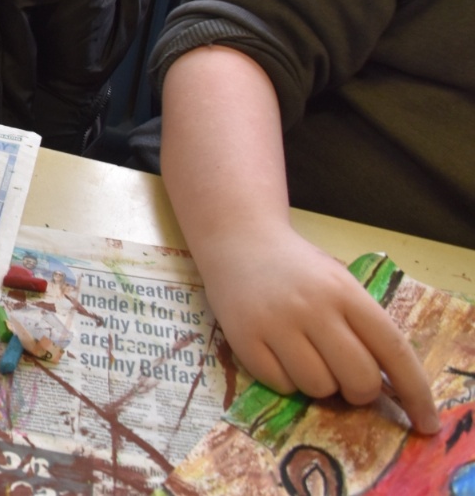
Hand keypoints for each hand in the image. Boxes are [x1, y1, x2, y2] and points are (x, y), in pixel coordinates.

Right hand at [193, 224, 438, 434]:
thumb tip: (388, 386)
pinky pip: (281, 385)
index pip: (392, 349)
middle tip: (347, 379)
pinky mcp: (243, 338)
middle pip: (358, 378)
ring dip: (319, 384)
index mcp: (345, 292)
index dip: (415, 391)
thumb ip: (364, 326)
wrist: (238, 241)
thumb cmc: (298, 269)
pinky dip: (286, 381)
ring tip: (305, 357)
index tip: (426, 422)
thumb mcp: (340, 284)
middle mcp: (312, 307)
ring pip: (318, 387)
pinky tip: (278, 354)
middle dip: (359, 391)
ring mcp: (275, 323)